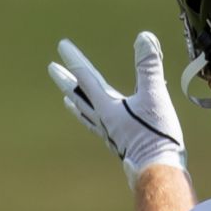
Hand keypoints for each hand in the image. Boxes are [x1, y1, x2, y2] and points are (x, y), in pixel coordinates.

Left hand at [48, 32, 185, 188]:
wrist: (158, 172)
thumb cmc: (156, 135)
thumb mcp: (154, 96)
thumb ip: (148, 67)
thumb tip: (144, 37)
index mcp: (106, 106)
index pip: (86, 76)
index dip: (75, 59)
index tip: (62, 46)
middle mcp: (103, 119)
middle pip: (79, 95)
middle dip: (66, 80)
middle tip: (52, 68)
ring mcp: (109, 133)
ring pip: (86, 113)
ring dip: (76, 102)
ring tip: (66, 99)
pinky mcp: (119, 144)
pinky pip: (98, 127)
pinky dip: (92, 119)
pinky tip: (99, 124)